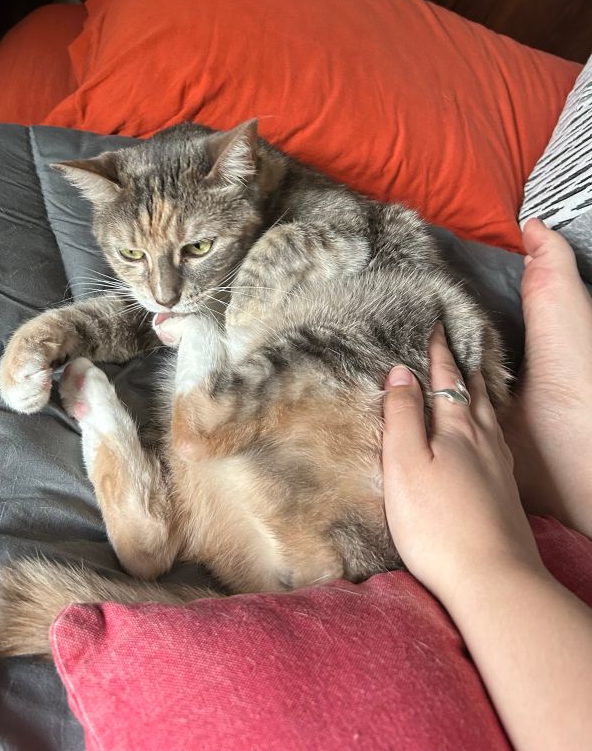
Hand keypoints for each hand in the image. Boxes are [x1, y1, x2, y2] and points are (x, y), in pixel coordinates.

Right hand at [382, 324, 542, 606]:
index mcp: (455, 430)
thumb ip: (402, 417)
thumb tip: (401, 373)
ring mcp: (498, 468)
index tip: (434, 327)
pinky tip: (490, 434)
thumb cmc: (438, 524)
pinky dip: (490, 423)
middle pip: (473, 394)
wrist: (493, 580)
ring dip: (479, 391)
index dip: (438, 353)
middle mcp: (482, 442)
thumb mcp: (404, 465)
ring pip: (489, 417)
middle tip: (458, 343)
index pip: (445, 381)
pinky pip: (497, 441)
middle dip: (462, 366)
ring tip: (475, 378)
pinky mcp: (505, 494)